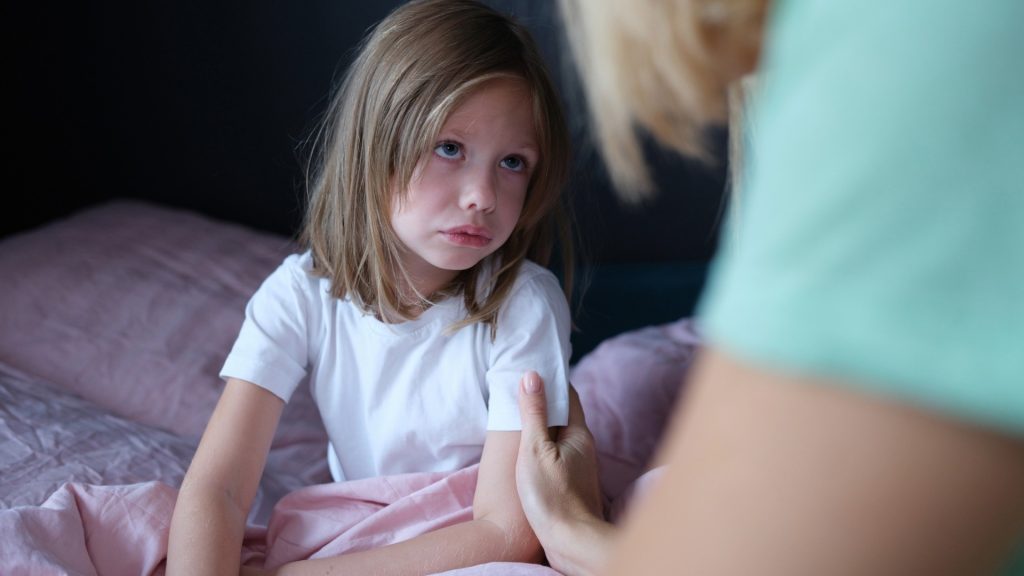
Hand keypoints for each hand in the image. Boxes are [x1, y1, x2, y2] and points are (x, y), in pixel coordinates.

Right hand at [516, 371, 609, 574]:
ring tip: (518, 423)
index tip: (529, 372)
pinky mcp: (571, 486)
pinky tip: (527, 457)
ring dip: (542, 429)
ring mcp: (579, 468)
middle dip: (544, 404)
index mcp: (578, 434)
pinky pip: (556, 458)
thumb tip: (532, 375)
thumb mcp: (535, 449)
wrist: (572, 543)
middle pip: (564, 416)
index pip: (567, 396)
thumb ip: (534, 413)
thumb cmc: (552, 496)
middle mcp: (584, 448)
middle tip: (517, 395)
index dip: (550, 382)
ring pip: (560, 439)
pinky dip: (542, 450)